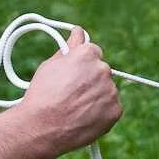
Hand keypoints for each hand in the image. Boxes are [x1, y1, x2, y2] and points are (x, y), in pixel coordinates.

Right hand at [20, 28, 122, 152]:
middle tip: (71, 93)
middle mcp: (103, 69)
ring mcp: (111, 91)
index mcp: (88, 54)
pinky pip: (111, 108)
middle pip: (101, 71)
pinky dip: (101, 112)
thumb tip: (78, 31)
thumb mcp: (51, 65)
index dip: (81, 64)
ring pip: (106, 90)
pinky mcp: (116, 111)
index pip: (93, 52)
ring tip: (75, 107)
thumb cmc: (42, 94)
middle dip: (90, 79)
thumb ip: (70, 46)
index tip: (71, 75)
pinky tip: (84, 117)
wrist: (42, 127)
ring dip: (96, 95)